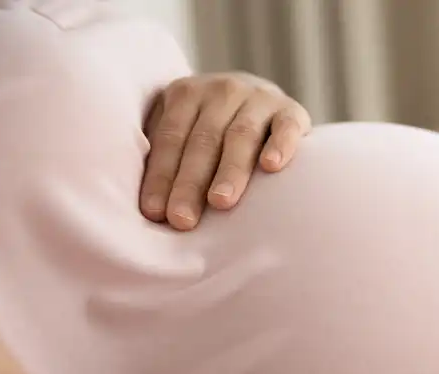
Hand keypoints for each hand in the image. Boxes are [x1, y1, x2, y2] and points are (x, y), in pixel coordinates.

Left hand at [140, 72, 311, 230]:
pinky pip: (286, 127)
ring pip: (242, 135)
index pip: (170, 138)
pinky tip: (271, 167)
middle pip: (203, 140)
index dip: (161, 176)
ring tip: (221, 203)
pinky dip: (280, 145)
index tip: (155, 213)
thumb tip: (146, 206)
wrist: (264, 102)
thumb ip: (164, 153)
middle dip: (190, 182)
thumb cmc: (215, 130)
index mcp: (187, 93)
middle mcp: (223, 90)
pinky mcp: (292, 110)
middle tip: (183, 219)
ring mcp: (260, 98)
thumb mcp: (184, 128)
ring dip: (230, 170)